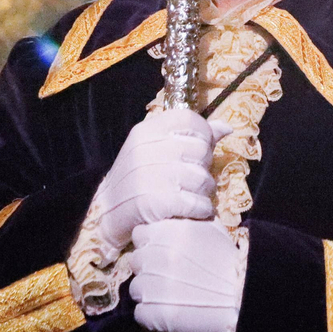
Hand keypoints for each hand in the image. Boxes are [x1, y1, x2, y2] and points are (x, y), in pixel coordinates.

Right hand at [95, 109, 230, 252]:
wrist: (105, 212)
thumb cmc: (137, 177)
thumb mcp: (157, 149)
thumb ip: (191, 136)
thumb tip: (226, 128)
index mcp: (146, 130)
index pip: (189, 119)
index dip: (204, 134)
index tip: (200, 150)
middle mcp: (146, 149)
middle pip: (200, 150)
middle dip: (205, 166)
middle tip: (196, 178)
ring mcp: (149, 176)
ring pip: (201, 178)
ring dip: (205, 191)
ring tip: (196, 195)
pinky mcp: (153, 203)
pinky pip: (196, 203)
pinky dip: (201, 209)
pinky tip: (195, 211)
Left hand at [129, 218, 243, 331]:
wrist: (243, 293)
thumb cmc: (229, 258)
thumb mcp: (209, 228)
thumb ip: (184, 222)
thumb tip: (172, 221)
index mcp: (165, 231)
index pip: (139, 235)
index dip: (150, 243)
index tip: (163, 252)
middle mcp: (154, 255)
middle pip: (135, 261)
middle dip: (148, 267)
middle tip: (169, 275)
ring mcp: (152, 285)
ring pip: (136, 288)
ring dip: (150, 292)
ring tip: (173, 295)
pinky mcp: (154, 313)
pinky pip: (141, 313)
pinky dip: (153, 314)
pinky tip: (172, 311)